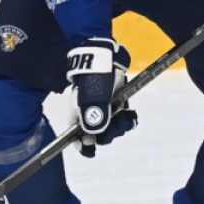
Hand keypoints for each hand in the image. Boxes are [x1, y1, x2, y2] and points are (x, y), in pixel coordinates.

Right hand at [65, 38, 137, 157]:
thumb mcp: (93, 95)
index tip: (91, 150)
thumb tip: (93, 136)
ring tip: (126, 117)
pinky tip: (129, 114)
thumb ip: (93, 115)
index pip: (74, 136)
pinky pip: (119, 118)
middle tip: (118, 124)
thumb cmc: (95, 74)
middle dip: (108, 134)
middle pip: (96, 134)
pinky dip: (125, 119)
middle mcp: (87, 112)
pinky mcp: (113, 102)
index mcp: (76, 113)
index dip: (82, 146)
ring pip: (110, 127)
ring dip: (119, 126)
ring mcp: (101, 107)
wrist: (105, 53)